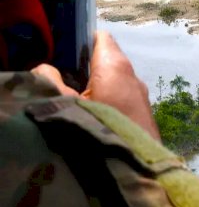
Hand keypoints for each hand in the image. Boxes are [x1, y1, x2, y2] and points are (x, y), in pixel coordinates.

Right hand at [31, 31, 160, 140]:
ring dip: (96, 88)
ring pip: (115, 82)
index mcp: (115, 66)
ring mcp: (142, 97)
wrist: (136, 168)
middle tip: (63, 80)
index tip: (63, 53)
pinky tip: (94, 118)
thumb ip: (49, 80)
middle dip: (85, 67)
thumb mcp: (63, 104)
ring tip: (75, 101)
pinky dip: (108, 102)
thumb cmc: (99, 129)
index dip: (80, 41)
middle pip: (107, 61)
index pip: (100, 38)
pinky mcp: (144, 116)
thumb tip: (46, 69)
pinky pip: (122, 100)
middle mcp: (133, 77)